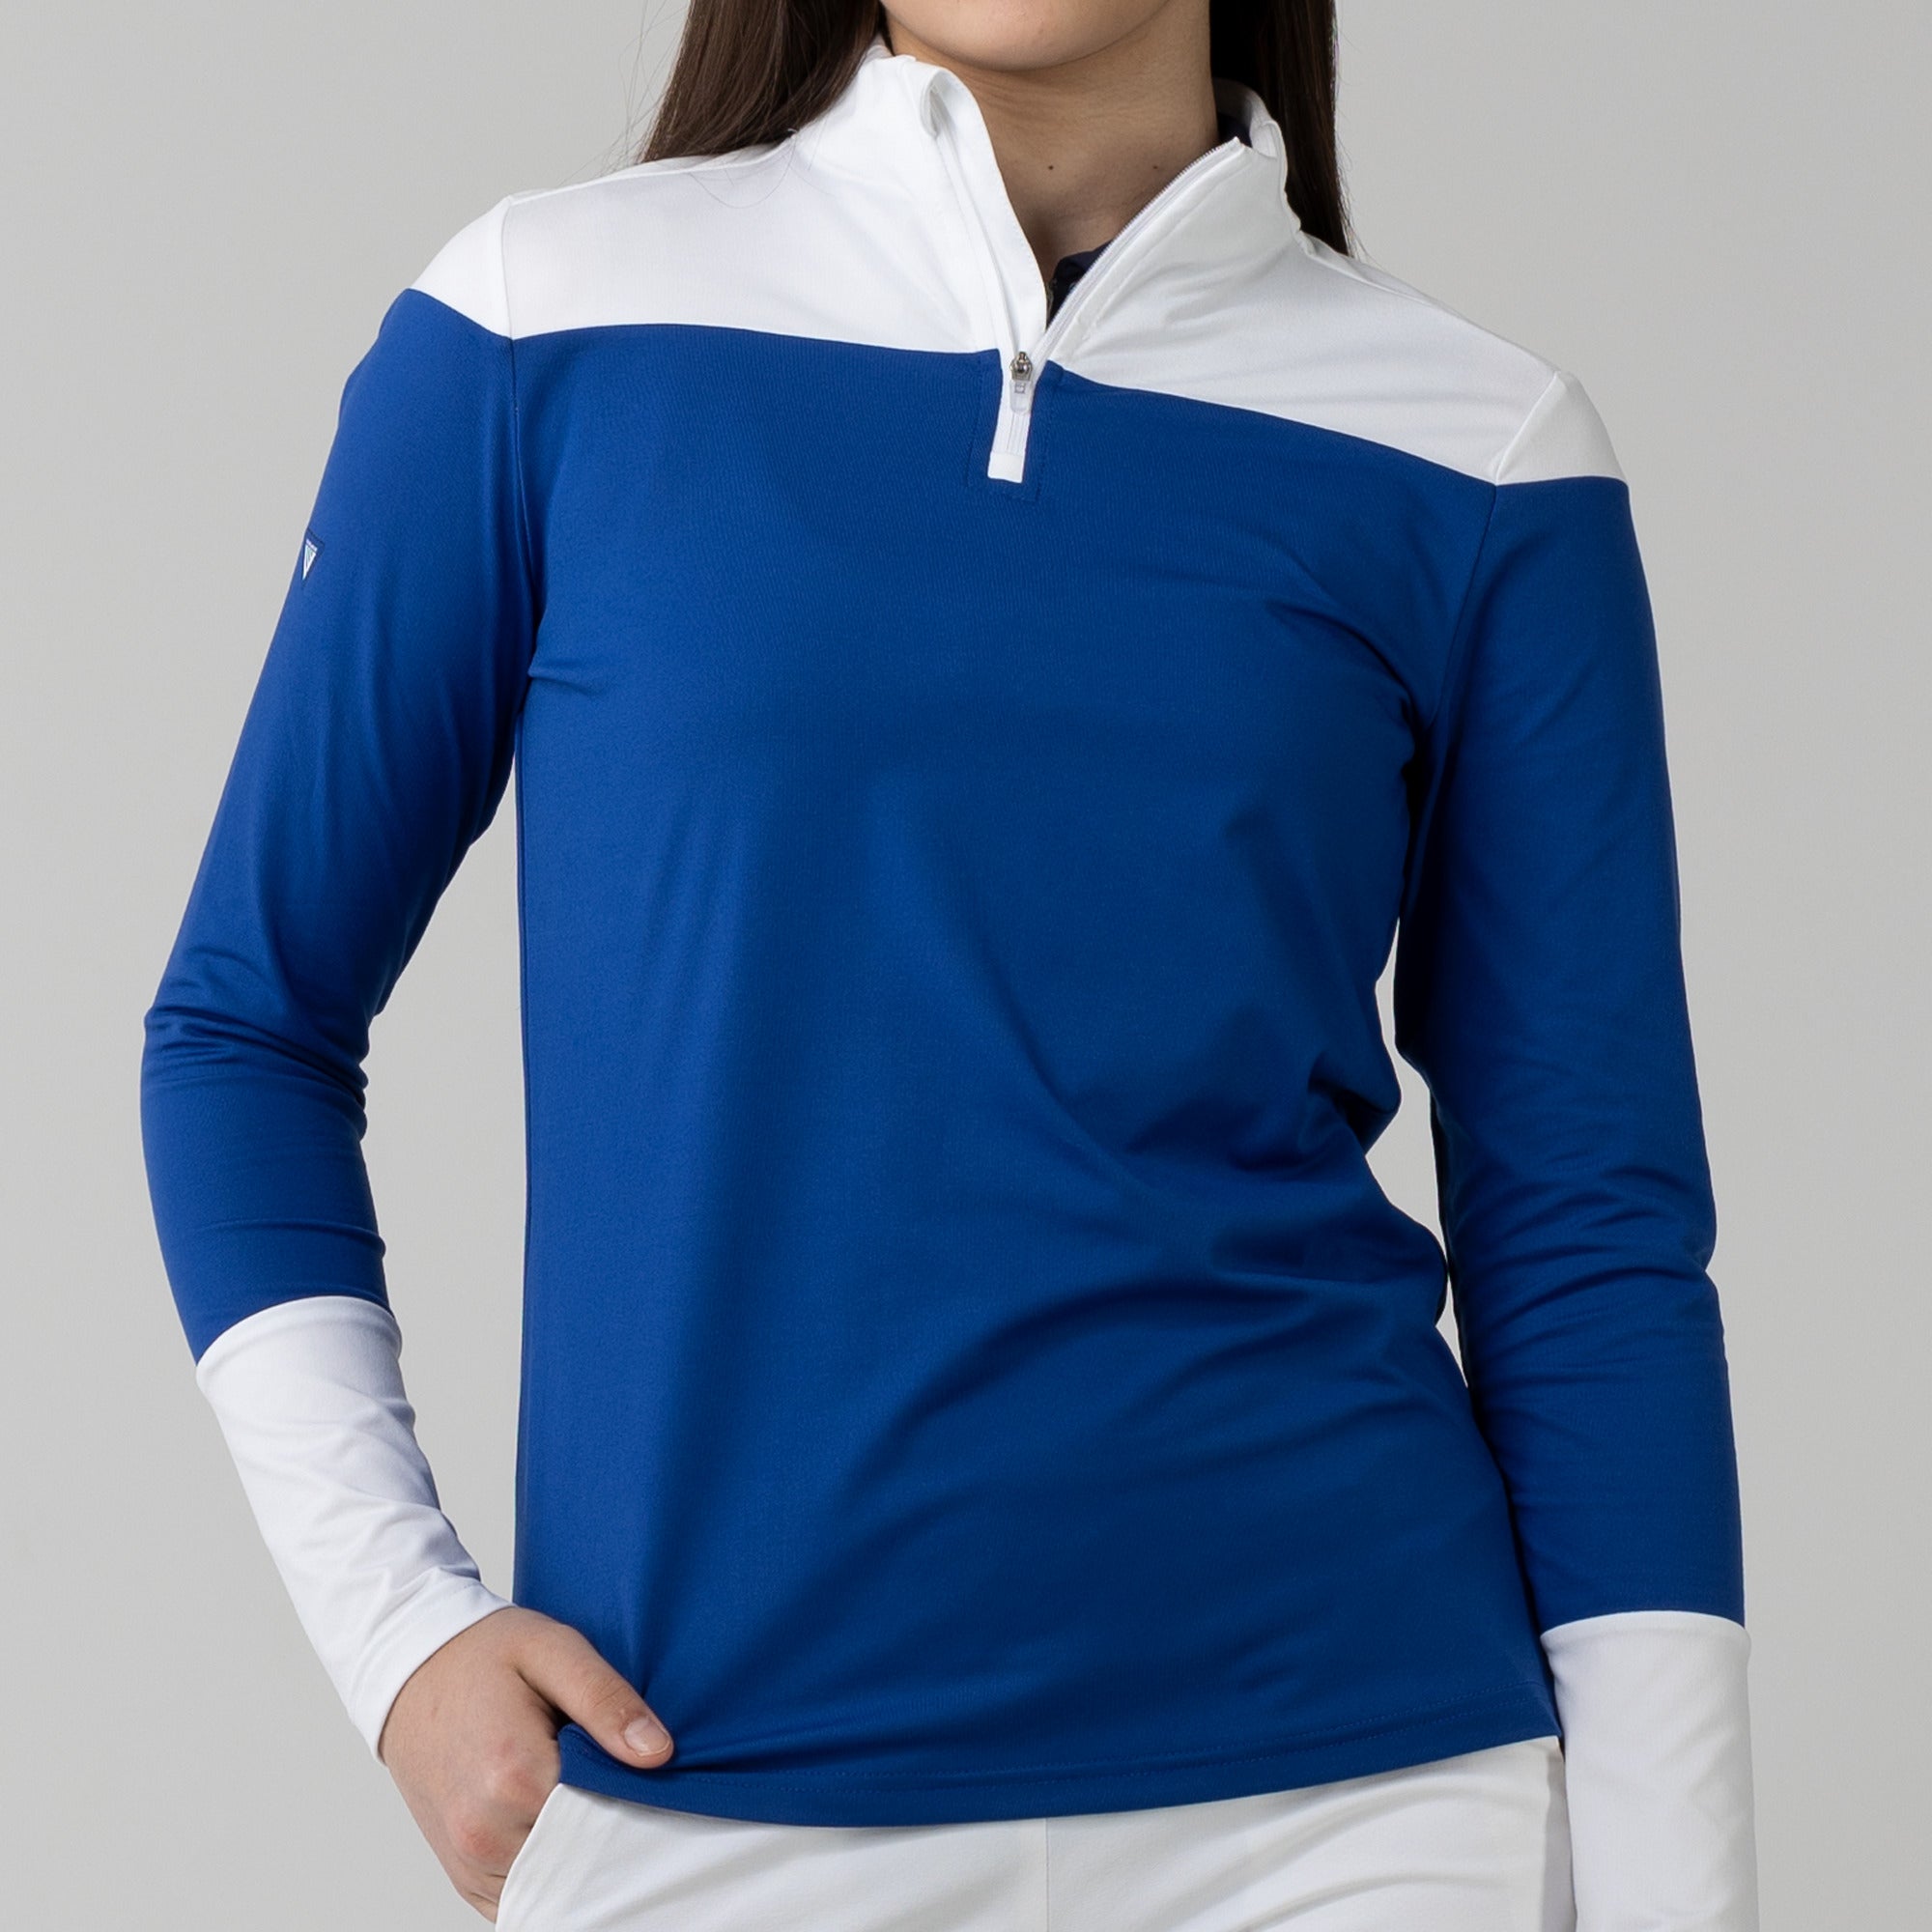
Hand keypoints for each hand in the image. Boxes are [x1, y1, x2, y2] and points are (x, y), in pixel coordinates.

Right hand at [377, 1605, 674, 1920]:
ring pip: (558, 1884)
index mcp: (514, 1777)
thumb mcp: (554, 1649)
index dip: (640, 1796)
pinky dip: (553, 1871)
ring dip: (582, 1853)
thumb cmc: (483, 1655)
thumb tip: (658, 1753)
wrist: (412, 1673)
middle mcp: (485, 1834)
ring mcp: (471, 1863)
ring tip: (585, 1792)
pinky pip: (525, 1898)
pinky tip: (561, 1823)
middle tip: (620, 1779)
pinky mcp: (466, 1876)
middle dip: (613, 1828)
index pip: (609, 1817)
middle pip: (585, 1857)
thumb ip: (606, 1700)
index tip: (649, 1771)